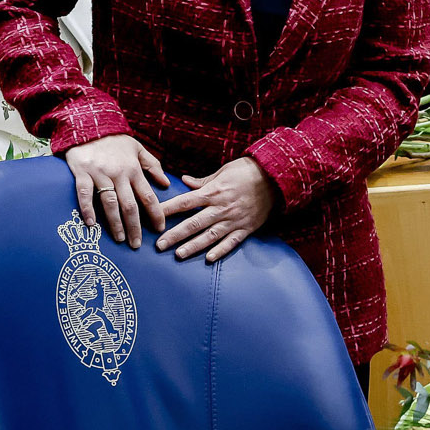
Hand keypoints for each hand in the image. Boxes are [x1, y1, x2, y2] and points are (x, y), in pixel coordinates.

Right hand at [64, 134, 168, 249]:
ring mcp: (100, 174)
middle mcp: (119, 174)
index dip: (156, 214)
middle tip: (137, 244)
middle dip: (135, 226)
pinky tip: (91, 224)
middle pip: (130, 205)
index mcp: (134, 170)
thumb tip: (166, 184)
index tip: (160, 229)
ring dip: (115, 223)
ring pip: (110, 203)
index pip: (149, 196)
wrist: (89, 124)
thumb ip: (153, 166)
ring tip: (119, 239)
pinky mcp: (82, 173)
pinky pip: (84, 194)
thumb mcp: (138, 148)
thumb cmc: (115, 139)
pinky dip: (87, 209)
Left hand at [155, 156, 276, 262]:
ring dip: (193, 246)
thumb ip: (203, 181)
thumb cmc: (248, 171)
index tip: (153, 217)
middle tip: (159, 245)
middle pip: (194, 223)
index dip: (167, 210)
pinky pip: (232, 242)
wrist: (277, 177)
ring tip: (178, 255)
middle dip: (175, 235)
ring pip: (210, 236)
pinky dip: (220, 251)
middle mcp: (221, 208)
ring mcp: (234, 219)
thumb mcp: (223, 171)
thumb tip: (184, 181)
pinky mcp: (246, 227)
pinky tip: (209, 259)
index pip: (185, 202)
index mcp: (214, 192)